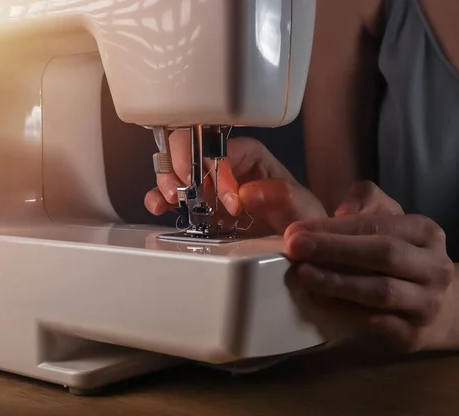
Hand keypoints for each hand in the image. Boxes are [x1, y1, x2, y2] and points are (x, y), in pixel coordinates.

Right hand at [145, 130, 325, 233]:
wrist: (292, 242)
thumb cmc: (297, 217)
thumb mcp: (299, 205)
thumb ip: (279, 195)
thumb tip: (245, 192)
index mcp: (248, 154)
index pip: (222, 148)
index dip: (220, 172)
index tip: (232, 202)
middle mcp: (223, 164)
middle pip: (188, 147)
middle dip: (182, 166)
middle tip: (187, 191)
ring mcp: (206, 183)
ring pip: (173, 167)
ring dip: (167, 181)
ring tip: (173, 198)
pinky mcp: (196, 204)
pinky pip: (169, 193)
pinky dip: (159, 198)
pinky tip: (161, 206)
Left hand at [284, 181, 454, 352]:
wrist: (429, 304)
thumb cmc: (397, 253)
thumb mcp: (386, 218)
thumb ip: (365, 201)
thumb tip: (343, 212)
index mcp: (426, 233)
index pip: (377, 225)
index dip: (335, 228)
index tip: (297, 230)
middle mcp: (434, 267)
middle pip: (383, 254)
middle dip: (335, 250)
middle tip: (295, 249)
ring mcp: (427, 304)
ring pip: (381, 291)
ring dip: (337, 283)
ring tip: (304, 275)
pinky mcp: (414, 335)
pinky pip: (378, 324)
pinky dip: (347, 312)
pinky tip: (320, 302)